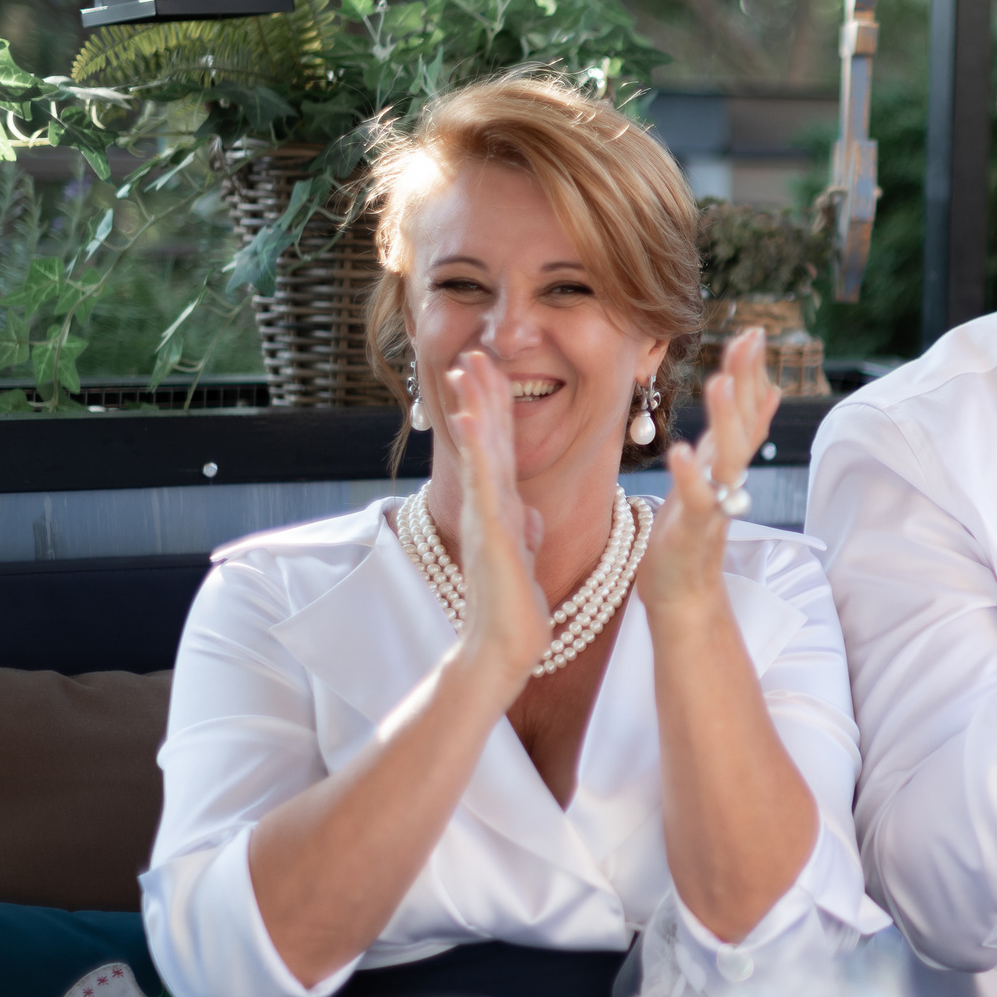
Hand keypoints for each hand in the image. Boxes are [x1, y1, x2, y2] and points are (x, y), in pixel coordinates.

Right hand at [439, 351, 552, 688]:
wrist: (506, 645)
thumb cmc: (516, 608)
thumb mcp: (528, 557)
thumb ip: (526, 530)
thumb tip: (530, 512)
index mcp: (504, 508)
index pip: (502, 448)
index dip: (498, 410)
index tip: (494, 372)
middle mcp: (492, 505)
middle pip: (487, 439)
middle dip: (481, 395)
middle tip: (472, 352)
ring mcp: (488, 515)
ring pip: (481, 450)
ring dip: (474, 407)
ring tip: (465, 367)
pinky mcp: (490, 530)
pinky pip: (483, 481)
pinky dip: (478, 448)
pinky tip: (470, 418)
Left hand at [643, 328, 780, 616]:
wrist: (684, 594)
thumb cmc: (692, 532)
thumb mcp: (714, 472)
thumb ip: (737, 435)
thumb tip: (768, 390)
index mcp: (725, 463)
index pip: (746, 411)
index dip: (750, 373)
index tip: (754, 332)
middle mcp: (727, 479)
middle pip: (743, 424)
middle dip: (746, 381)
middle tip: (751, 338)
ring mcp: (715, 503)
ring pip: (726, 457)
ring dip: (725, 420)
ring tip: (718, 381)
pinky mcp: (693, 530)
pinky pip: (695, 500)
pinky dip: (689, 477)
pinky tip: (678, 449)